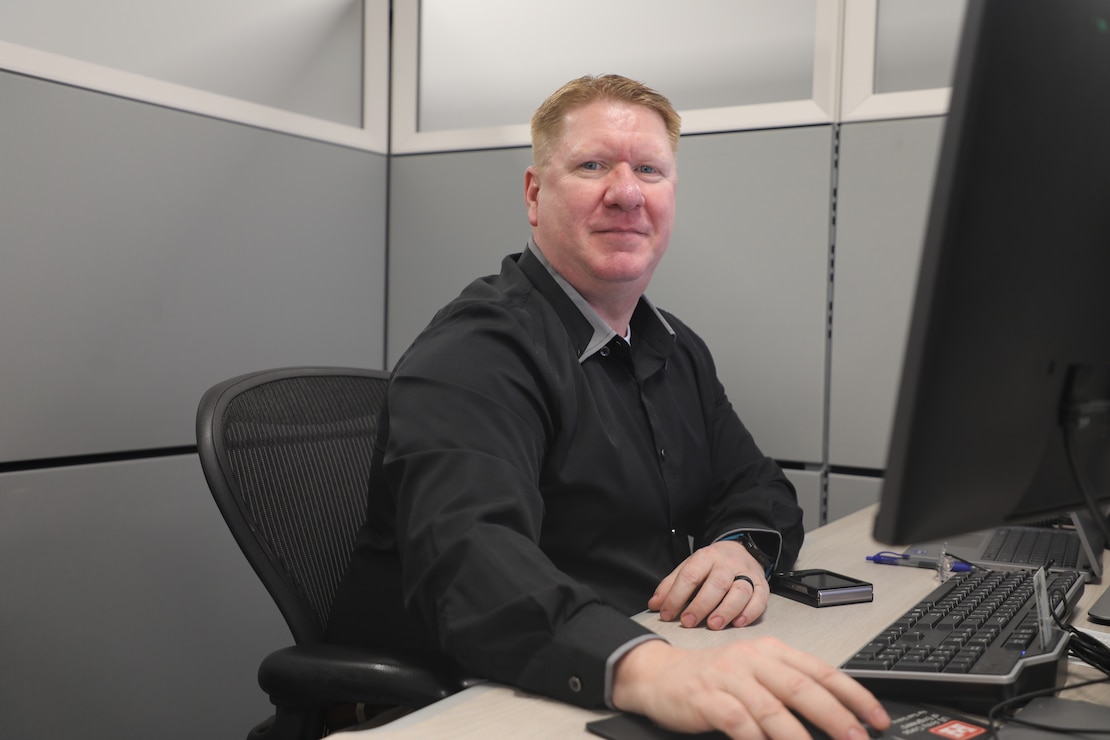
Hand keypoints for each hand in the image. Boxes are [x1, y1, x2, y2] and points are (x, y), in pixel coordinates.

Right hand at [612, 638, 890, 739]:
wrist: (660, 675)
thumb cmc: (714, 680)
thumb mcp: (755, 673)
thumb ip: (790, 687)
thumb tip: (838, 715)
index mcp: (771, 651)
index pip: (821, 670)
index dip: (853, 695)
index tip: (877, 719)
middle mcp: (752, 659)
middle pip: (802, 688)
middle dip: (836, 717)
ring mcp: (729, 678)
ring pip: (773, 708)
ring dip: (800, 737)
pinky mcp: (707, 699)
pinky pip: (738, 721)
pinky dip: (757, 738)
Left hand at [648, 540, 766, 629]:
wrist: (741, 551)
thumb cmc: (711, 566)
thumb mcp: (689, 567)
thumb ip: (671, 585)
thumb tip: (654, 605)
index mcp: (706, 557)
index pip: (690, 576)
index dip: (676, 596)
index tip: (667, 615)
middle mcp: (727, 564)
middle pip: (716, 583)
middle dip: (701, 605)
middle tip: (689, 622)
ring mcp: (747, 574)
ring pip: (740, 591)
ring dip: (726, 610)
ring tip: (713, 625)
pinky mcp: (762, 585)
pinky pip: (760, 599)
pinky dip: (749, 612)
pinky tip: (738, 623)